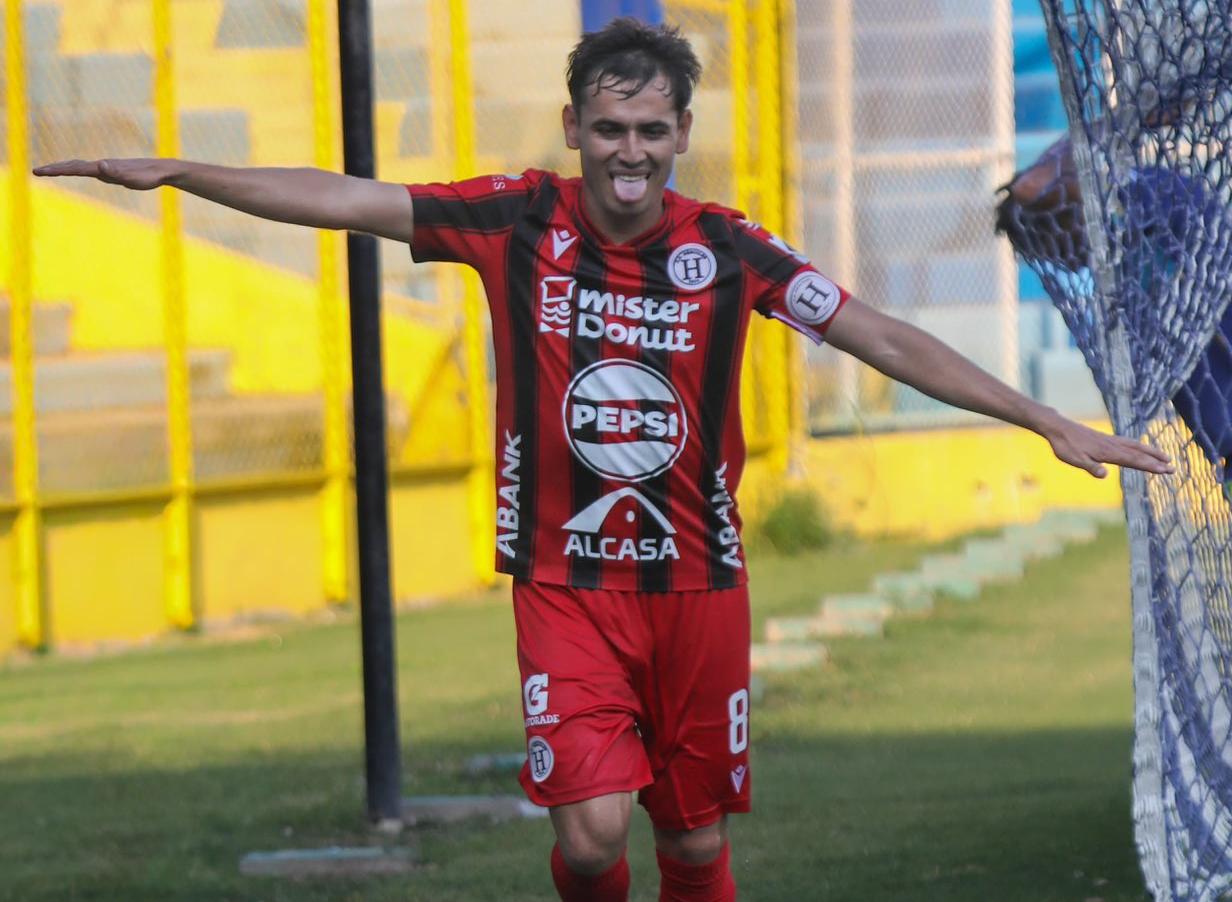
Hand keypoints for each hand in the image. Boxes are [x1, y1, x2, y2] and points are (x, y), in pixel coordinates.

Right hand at [32, 158, 174, 190]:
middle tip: (36, 170)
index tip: (39, 171)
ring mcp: (107, 168)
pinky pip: (91, 170)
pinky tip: (80, 170)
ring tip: (50, 170)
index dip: (57, 170)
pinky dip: (79, 169)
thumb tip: (101, 165)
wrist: (161, 170)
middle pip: (74, 165)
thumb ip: (118, 173)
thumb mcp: (134, 179)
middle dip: (55, 168)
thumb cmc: (149, 177)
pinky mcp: (113, 172)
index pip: (75, 169)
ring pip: (81, 166)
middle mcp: (103, 166)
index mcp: (103, 168)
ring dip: (64, 167)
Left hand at [1042, 413, 1173, 477]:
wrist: (1058, 427)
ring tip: (1165, 457)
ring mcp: (1110, 440)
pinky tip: (1141, 448)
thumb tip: (1105, 475)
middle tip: (1173, 468)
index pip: (1133, 460)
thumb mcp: (1075, 460)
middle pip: (1139, 453)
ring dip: (1151, 452)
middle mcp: (1112, 445)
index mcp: (1107, 452)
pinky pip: (1128, 442)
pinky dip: (1139, 446)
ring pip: (1136, 445)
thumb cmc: (1065, 446)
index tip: (1165, 470)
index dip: (1150, 466)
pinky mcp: (1106, 438)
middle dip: (1156, 461)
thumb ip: (1090, 467)